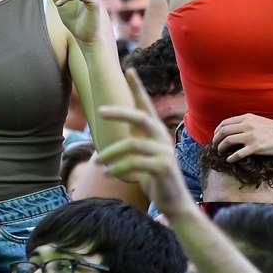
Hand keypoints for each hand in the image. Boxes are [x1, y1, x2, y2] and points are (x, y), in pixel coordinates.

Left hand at [95, 98, 192, 214]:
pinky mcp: (163, 167)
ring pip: (132, 144)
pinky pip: (135, 163)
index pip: (146, 105)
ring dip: (111, 153)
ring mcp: (164, 152)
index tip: (129, 70)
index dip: (138, 88)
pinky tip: (108, 173)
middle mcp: (162, 138)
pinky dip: (118, 168)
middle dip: (120, 112)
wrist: (174, 202)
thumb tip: (113, 134)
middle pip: (141, 117)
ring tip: (97, 162)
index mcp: (156, 133)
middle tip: (100, 111)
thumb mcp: (142, 156)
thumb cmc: (155, 178)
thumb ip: (134, 141)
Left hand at [210, 113, 272, 160]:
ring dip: (221, 148)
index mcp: (247, 118)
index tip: (216, 137)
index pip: (224, 123)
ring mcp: (251, 136)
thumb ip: (246, 123)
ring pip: (227, 141)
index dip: (217, 131)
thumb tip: (234, 130)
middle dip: (216, 140)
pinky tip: (229, 160)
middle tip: (215, 147)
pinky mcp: (256, 147)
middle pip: (223, 132)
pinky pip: (237, 154)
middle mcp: (247, 125)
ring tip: (221, 153)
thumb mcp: (259, 121)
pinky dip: (230, 158)